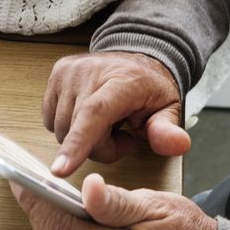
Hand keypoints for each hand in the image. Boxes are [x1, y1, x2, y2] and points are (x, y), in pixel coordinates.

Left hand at [13, 174, 217, 229]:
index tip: (21, 179)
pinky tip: (59, 222)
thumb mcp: (155, 208)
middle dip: (38, 211)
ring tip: (37, 197)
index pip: (62, 229)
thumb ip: (116, 202)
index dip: (38, 201)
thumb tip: (88, 188)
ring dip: (46, 226)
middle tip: (24, 182)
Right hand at [44, 52, 187, 175]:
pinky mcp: (56, 74)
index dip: (77, 144)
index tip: (60, 171)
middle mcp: (90, 71)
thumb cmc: (150, 88)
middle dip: (99, 147)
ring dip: (82, 139)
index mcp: (122, 80)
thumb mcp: (169, 109)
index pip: (94, 113)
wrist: (137, 58)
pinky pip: (51, 120)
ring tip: (107, 123)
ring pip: (61, 129)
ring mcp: (69, 71)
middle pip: (78, 130)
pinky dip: (69, 127)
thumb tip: (178, 145)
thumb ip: (168, 130)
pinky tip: (89, 116)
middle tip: (122, 135)